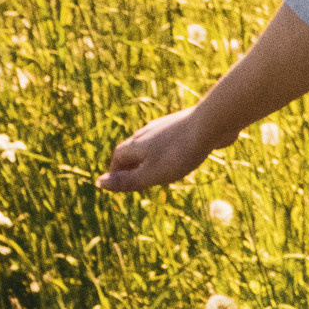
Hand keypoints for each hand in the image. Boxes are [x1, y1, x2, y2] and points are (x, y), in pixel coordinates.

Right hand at [100, 108, 217, 192]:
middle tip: (136, 180)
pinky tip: (181, 156)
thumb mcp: (150, 173)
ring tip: (158, 171)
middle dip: (132, 165)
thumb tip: (98, 183)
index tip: (118, 183)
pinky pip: (171, 140)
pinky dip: (169, 151)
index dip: (116, 172)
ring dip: (151, 158)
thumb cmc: (179, 153)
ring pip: (152, 144)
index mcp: (135, 144)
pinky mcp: (184, 125)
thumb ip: (127, 180)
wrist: (210, 124)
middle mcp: (146, 132)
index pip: (117, 158)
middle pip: (133, 150)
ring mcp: (166, 126)